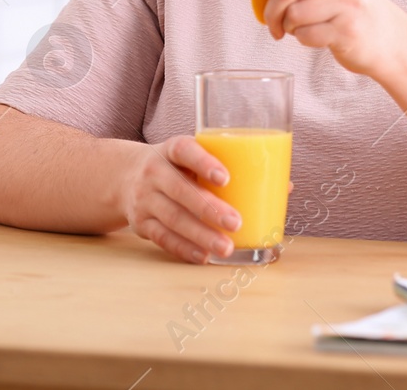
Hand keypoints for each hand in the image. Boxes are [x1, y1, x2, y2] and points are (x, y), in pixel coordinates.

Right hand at [117, 135, 241, 263]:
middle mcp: (154, 172)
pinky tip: (203, 256)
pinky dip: (184, 248)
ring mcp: (145, 198)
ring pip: (173, 218)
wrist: (125, 175)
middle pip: (180, 190)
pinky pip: (162, 237)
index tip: (225, 178)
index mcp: (171, 149)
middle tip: (236, 222)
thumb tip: (282, 185)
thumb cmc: (175, 165)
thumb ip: (227, 165)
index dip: (203, 163)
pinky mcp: (141, 223)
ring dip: (201, 235)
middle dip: (209, 208)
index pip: (184, 151)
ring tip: (226, 247)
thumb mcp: (191, 155)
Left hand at [244, 0, 406, 75]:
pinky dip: (300, 38)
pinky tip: (309, 35)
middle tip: (267, 17)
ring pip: (295, 14)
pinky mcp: (349, 32)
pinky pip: (306, 35)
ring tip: (291, 26)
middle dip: (270, 6)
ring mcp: (351, 5)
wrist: (389, 37)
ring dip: (285, 24)